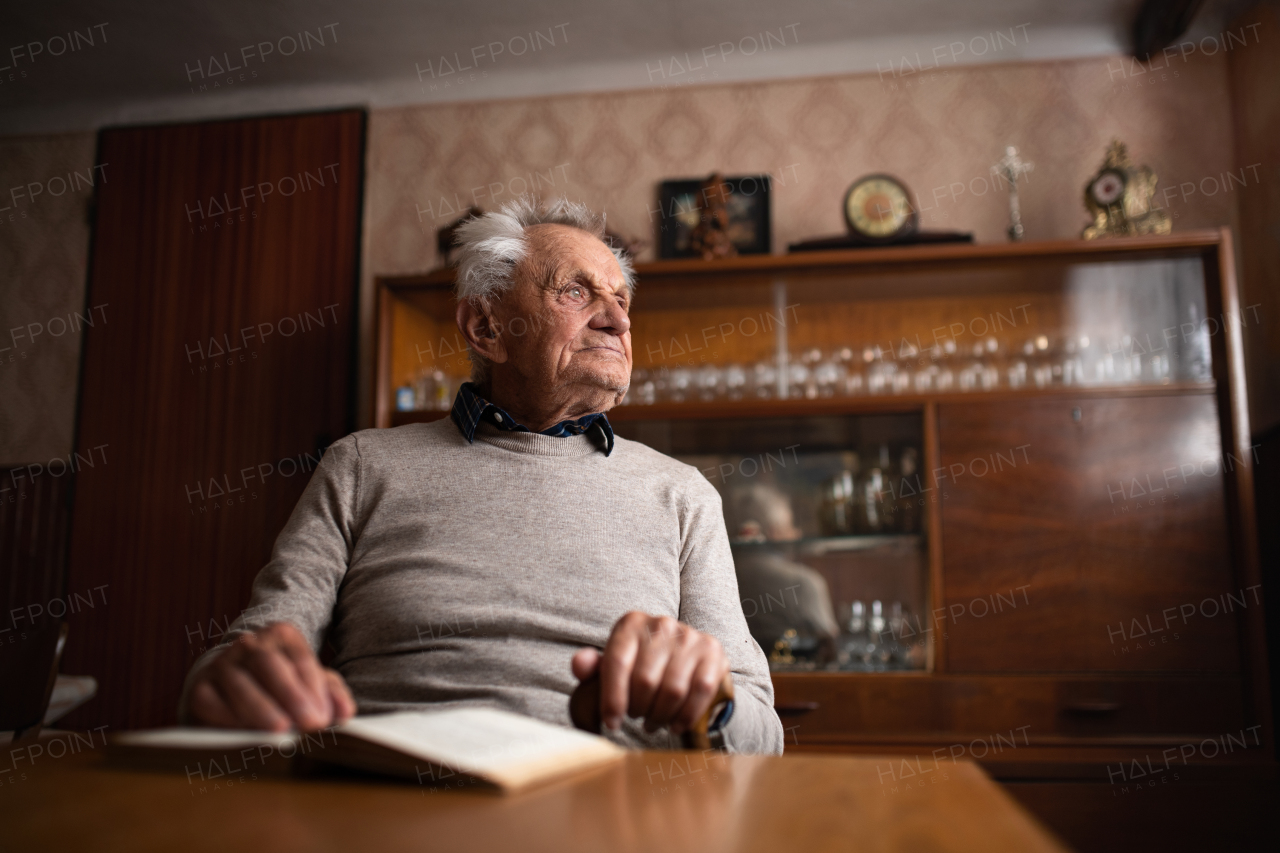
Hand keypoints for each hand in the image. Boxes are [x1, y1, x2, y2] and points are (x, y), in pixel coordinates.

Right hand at [187, 622, 354, 731]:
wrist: (229, 684)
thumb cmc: (279, 685)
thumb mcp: (309, 683)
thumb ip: (331, 695)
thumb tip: (346, 714)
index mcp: (279, 635)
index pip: (299, 658)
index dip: (313, 687)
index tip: (325, 716)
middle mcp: (248, 644)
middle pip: (269, 665)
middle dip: (291, 695)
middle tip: (310, 723)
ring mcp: (221, 665)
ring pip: (240, 684)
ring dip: (261, 709)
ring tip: (280, 730)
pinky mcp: (200, 690)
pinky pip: (212, 704)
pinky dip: (229, 720)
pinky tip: (245, 735)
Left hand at [571, 612, 730, 734]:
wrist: (681, 660)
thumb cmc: (638, 666)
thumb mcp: (611, 666)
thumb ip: (591, 667)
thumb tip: (580, 664)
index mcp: (630, 623)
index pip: (616, 662)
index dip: (612, 698)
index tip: (611, 722)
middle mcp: (661, 624)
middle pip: (645, 680)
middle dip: (638, 709)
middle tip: (637, 717)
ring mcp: (690, 636)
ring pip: (672, 690)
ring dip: (660, 716)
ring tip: (653, 722)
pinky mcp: (713, 651)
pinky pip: (700, 691)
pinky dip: (686, 715)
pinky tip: (675, 724)